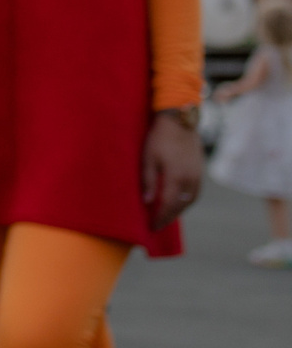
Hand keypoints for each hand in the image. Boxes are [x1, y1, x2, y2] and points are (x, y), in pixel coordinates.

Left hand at [142, 109, 204, 229]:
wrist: (180, 121)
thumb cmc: (159, 138)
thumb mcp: (148, 158)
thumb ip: (148, 180)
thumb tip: (147, 202)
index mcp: (177, 177)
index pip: (168, 205)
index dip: (160, 217)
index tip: (152, 227)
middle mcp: (191, 179)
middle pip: (181, 206)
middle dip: (169, 217)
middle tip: (157, 225)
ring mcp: (198, 175)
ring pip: (190, 201)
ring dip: (178, 210)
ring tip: (166, 216)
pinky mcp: (200, 171)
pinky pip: (195, 193)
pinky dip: (186, 202)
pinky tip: (177, 202)